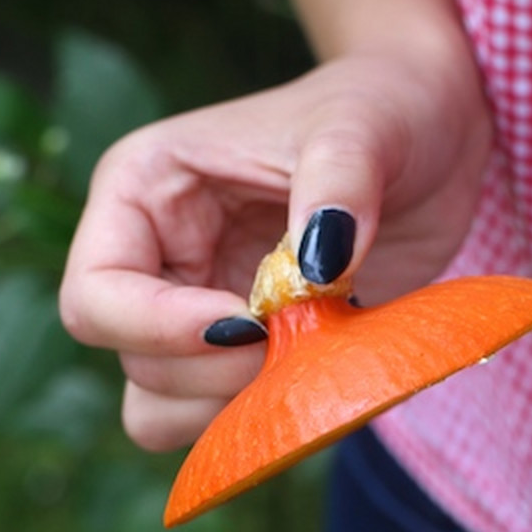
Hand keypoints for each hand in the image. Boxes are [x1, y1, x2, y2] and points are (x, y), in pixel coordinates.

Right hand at [59, 49, 491, 450]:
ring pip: (166, 409)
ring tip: (313, 358)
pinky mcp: (255, 352)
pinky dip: (270, 419)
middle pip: (136, 364)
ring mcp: (204, 313)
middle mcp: (159, 261)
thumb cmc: (383, 110)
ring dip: (237, 409)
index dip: (159, 328)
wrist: (435, 141)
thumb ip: (338, 188)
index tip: (252, 322)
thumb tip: (315, 266)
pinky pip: (228, 420)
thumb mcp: (362, 128)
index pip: (97, 295)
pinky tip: (326, 377)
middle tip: (305, 337)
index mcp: (144, 193)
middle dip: (218, 371)